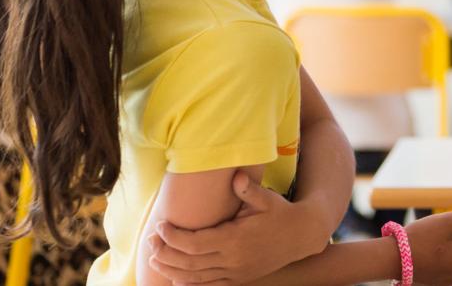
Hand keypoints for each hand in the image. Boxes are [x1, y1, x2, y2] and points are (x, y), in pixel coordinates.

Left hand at [147, 171, 319, 284]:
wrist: (301, 236)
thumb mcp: (266, 198)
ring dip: (171, 271)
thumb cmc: (280, 213)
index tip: (160, 225)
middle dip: (165, 253)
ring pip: (195, 278)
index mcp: (235, 239)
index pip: (194, 243)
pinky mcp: (239, 279)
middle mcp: (233, 260)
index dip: (172, 236)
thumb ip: (249, 189)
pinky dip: (190, 285)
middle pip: (189, 262)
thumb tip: (237, 176)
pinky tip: (176, 279)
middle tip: (150, 242)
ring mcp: (235, 273)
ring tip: (155, 260)